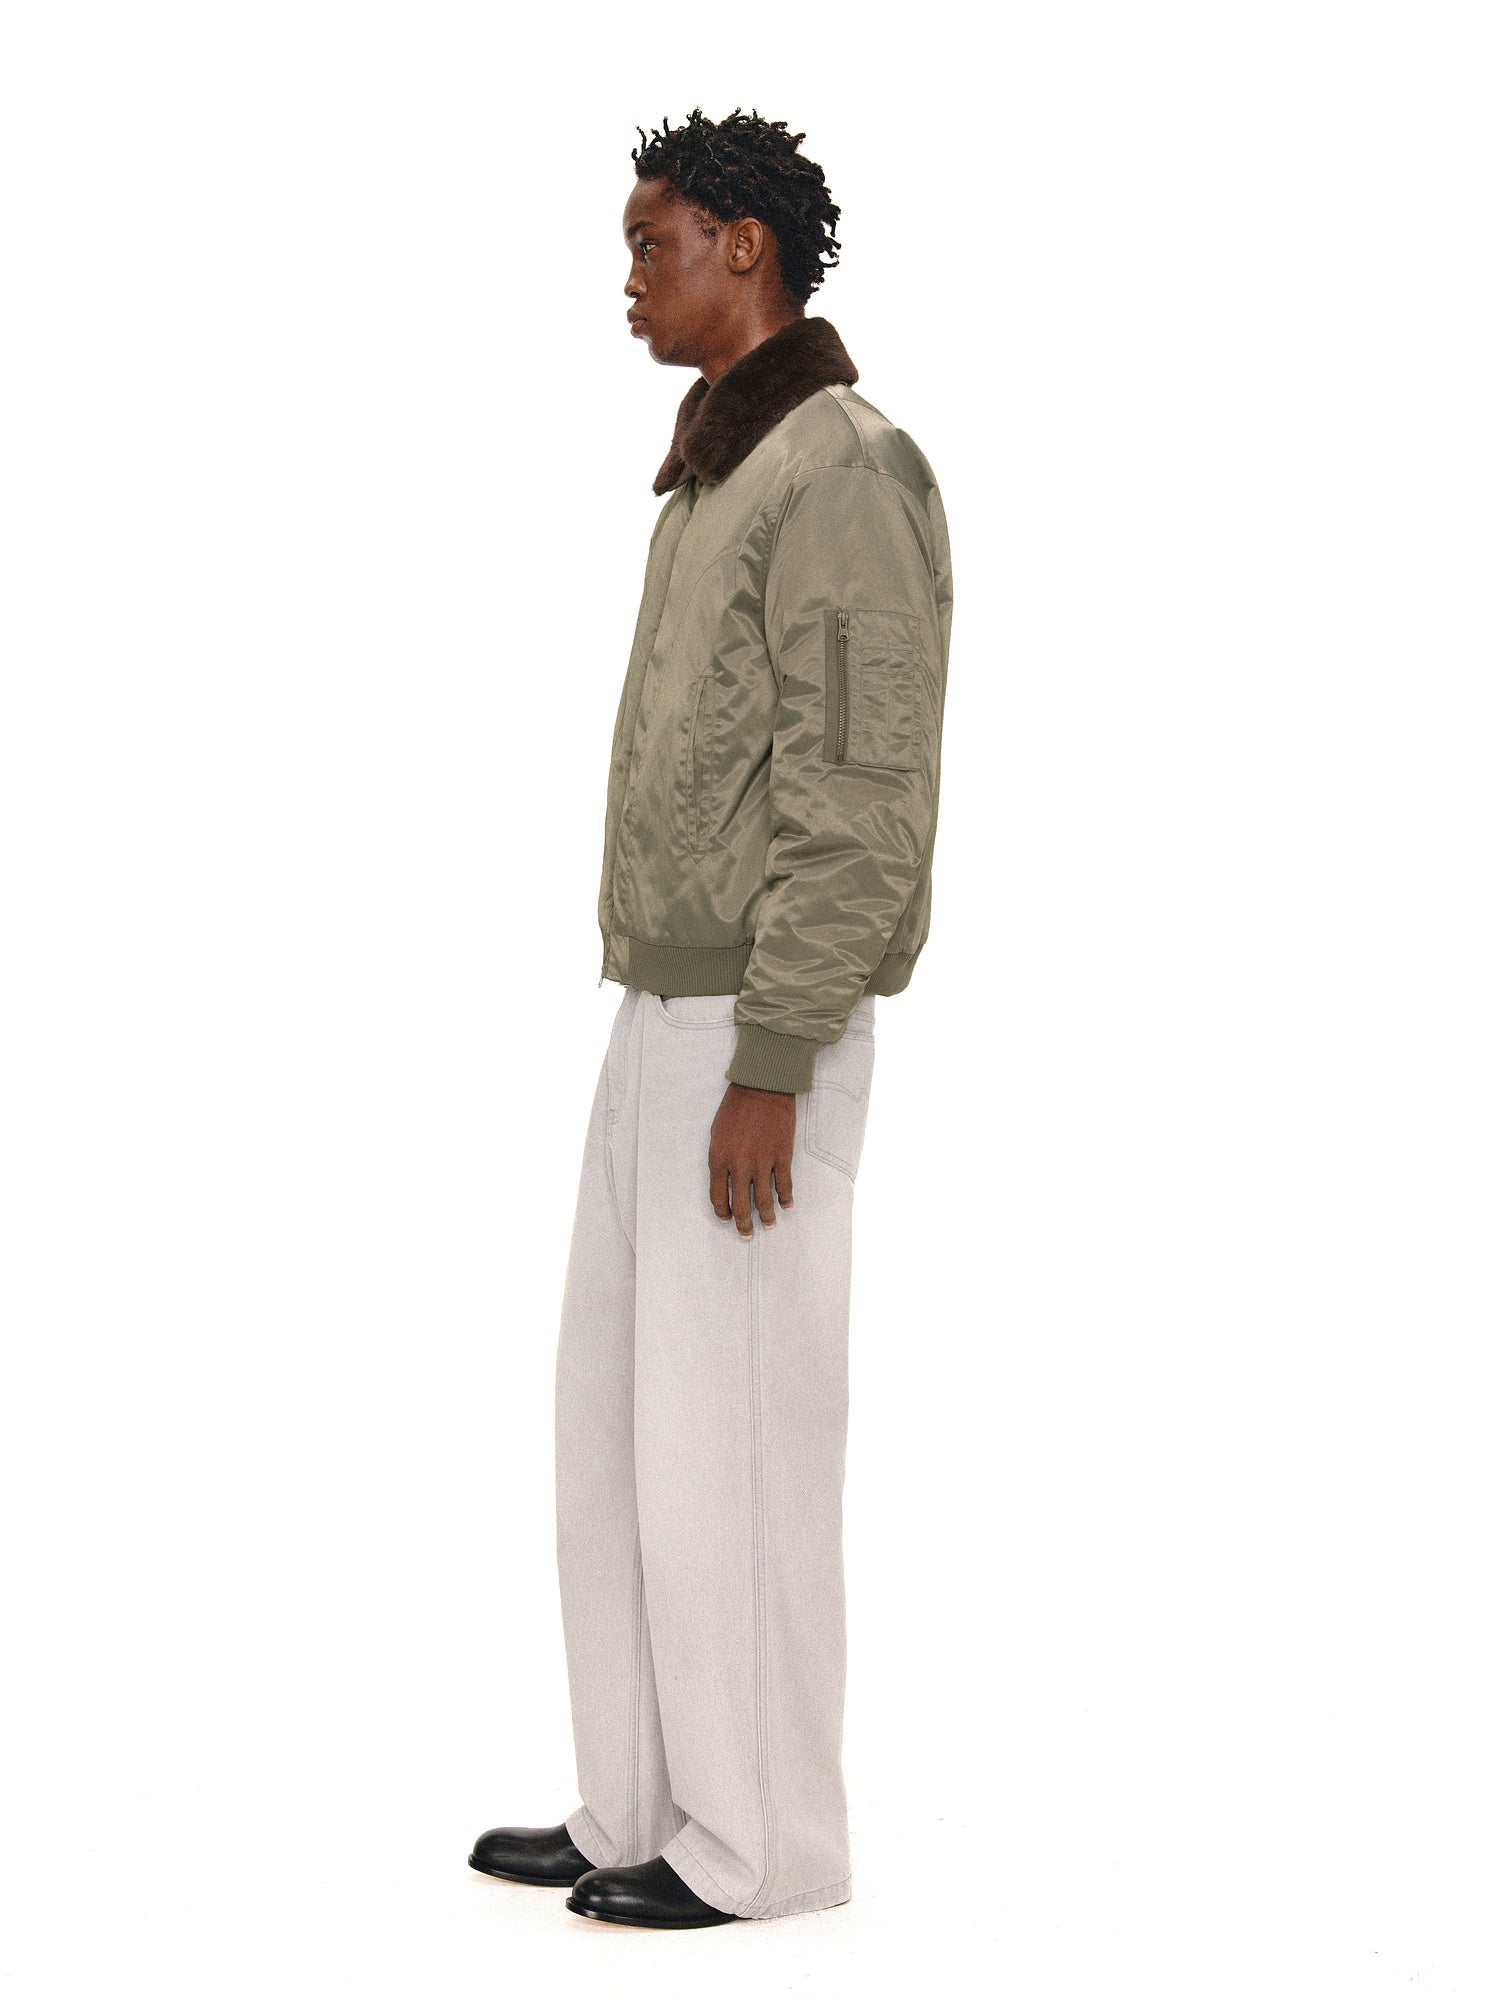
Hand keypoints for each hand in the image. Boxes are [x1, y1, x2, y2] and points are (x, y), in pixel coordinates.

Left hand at [709, 1083, 795, 1238]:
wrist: (762, 1088)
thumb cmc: (736, 1107)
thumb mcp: (717, 1133)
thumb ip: (720, 1158)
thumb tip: (726, 1179)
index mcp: (719, 1158)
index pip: (718, 1196)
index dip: (722, 1212)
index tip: (726, 1218)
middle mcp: (739, 1165)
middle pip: (740, 1205)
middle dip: (743, 1224)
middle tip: (746, 1234)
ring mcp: (762, 1162)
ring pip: (763, 1200)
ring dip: (766, 1216)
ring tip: (769, 1225)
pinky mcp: (781, 1156)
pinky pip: (784, 1185)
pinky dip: (785, 1198)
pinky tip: (786, 1205)